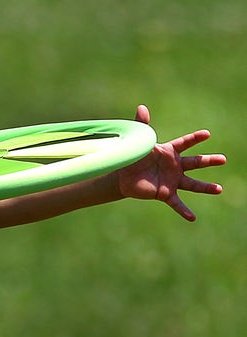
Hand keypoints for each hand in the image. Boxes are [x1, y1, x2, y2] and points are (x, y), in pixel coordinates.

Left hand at [117, 105, 225, 220]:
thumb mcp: (138, 142)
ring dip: (205, 187)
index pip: (185, 143)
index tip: (207, 134)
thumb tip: (141, 107)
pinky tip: (192, 218)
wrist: (124, 177)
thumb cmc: (134, 157)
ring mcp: (172, 181)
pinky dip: (184, 210)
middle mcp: (175, 166)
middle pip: (195, 163)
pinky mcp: (165, 193)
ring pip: (192, 184)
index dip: (194, 138)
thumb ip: (142, 125)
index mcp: (169, 152)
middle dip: (209, 161)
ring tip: (219, 189)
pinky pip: (176, 203)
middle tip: (223, 159)